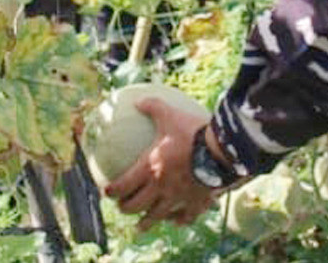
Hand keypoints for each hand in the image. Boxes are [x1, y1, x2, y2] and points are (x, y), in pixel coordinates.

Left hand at [105, 99, 215, 229]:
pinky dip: (178, 221)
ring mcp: (178, 198)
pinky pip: (185, 217)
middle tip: (122, 207)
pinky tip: (176, 222)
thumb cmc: (193, 133)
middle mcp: (160, 187)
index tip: (107, 192)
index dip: (112, 191)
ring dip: (145, 223)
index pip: (123, 186)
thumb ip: (153, 107)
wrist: (221, 152)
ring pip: (157, 216)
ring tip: (140, 227)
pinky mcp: (195, 204)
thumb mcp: (170, 115)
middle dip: (125, 208)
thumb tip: (138, 100)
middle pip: (136, 205)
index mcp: (150, 168)